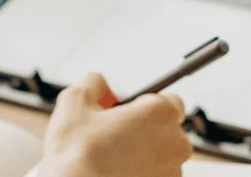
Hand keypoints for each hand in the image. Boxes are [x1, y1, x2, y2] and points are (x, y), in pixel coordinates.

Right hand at [36, 73, 191, 176]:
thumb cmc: (77, 152)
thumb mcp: (75, 100)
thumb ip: (94, 83)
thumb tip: (101, 85)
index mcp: (160, 113)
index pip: (171, 101)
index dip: (147, 105)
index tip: (129, 112)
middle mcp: (175, 143)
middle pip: (166, 130)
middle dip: (144, 131)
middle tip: (114, 136)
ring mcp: (173, 172)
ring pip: (161, 157)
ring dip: (143, 155)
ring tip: (111, 160)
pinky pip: (155, 175)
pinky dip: (141, 174)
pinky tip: (116, 173)